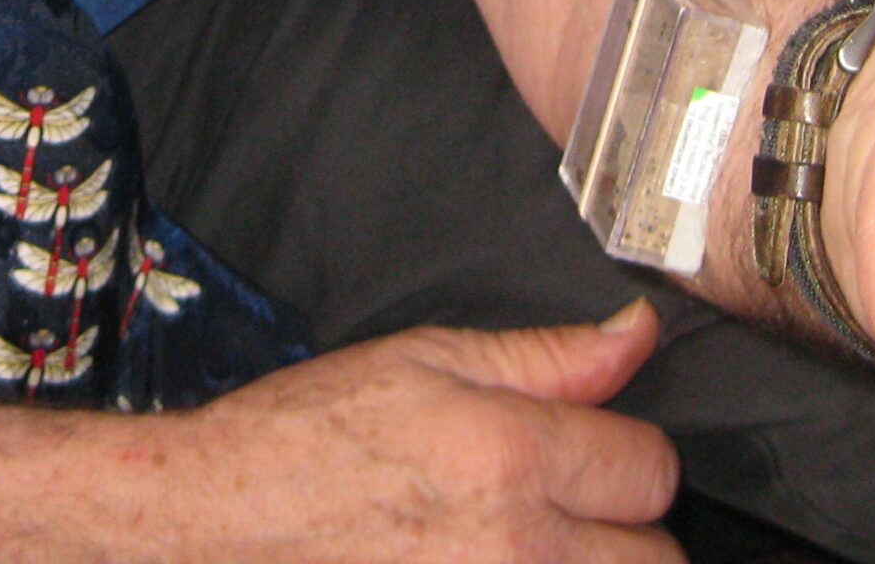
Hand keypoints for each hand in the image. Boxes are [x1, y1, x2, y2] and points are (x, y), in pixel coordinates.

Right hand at [127, 300, 683, 563]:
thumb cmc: (308, 439)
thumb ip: (545, 356)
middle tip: (559, 519)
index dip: (621, 456)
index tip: (587, 459)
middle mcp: (514, 548)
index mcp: (510, 455)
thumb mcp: (422, 362)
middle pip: (656, 560)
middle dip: (622, 535)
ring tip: (527, 550)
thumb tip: (636, 333)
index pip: (651, 467)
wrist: (218, 522)